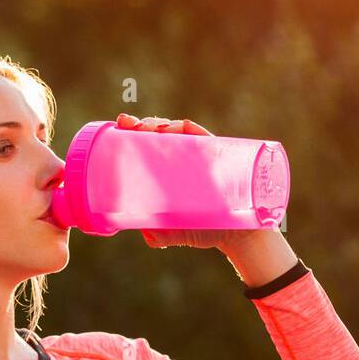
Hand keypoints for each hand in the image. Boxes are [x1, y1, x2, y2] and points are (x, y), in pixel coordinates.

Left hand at [115, 113, 232, 250]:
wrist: (239, 235)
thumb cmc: (206, 230)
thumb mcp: (176, 231)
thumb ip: (159, 233)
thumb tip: (142, 231)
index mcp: (170, 172)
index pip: (148, 147)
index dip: (132, 134)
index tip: (119, 126)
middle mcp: (184, 159)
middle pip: (160, 134)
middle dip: (142, 125)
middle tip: (127, 124)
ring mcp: (200, 155)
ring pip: (177, 130)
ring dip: (159, 124)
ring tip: (145, 127)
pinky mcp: (217, 155)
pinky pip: (200, 135)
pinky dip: (184, 128)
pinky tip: (172, 129)